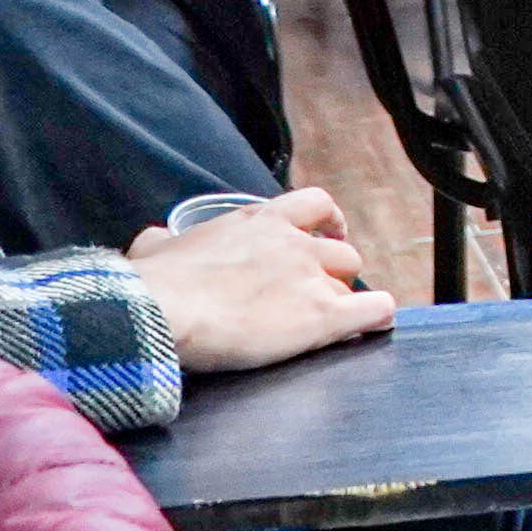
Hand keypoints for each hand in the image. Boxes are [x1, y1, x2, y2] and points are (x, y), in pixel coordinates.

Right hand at [128, 186, 389, 370]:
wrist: (161, 310)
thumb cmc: (153, 283)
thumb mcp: (154, 248)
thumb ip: (163, 241)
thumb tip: (157, 240)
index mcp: (258, 221)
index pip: (313, 205)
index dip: (328, 222)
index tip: (329, 235)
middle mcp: (292, 242)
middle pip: (340, 252)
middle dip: (335, 272)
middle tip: (324, 291)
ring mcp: (310, 277)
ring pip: (352, 284)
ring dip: (346, 300)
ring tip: (335, 320)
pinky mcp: (321, 315)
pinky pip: (372, 310)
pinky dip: (378, 316)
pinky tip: (378, 325)